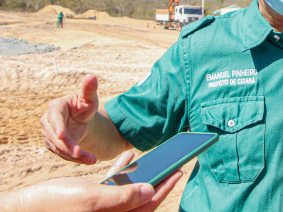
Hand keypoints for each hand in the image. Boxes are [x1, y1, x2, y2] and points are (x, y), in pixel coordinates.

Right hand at [0, 151, 182, 211]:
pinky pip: (113, 187)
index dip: (165, 186)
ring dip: (141, 173)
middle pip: (142, 197)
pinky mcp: (92, 201)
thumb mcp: (90, 199)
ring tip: (156, 157)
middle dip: (159, 179)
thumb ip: (121, 197)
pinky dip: (121, 172)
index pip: (147, 203)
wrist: (23, 209)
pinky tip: (128, 157)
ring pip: (130, 190)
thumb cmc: (54, 205)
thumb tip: (149, 191)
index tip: (180, 170)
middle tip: (174, 162)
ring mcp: (102, 209)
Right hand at [40, 75, 99, 163]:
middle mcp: (48, 123)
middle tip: (79, 153)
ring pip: (59, 148)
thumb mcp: (88, 98)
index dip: (57, 126)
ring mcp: (49, 136)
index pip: (53, 117)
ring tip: (91, 159)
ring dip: (74, 156)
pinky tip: (89, 160)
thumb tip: (92, 77)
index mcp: (55, 108)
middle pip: (54, 137)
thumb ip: (89, 89)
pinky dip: (76, 159)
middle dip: (67, 146)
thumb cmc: (84, 105)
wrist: (81, 119)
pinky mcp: (55, 146)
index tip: (61, 134)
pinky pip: (64, 155)